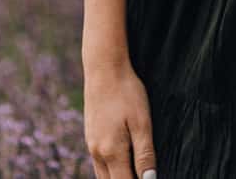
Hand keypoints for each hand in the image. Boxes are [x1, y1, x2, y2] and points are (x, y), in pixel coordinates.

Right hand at [83, 59, 158, 178]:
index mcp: (111, 152)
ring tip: (135, 172)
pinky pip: (100, 164)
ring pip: (103, 176)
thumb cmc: (127, 93)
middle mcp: (97, 152)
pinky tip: (124, 164)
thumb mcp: (142, 123)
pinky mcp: (90, 136)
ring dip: (118, 178)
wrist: (104, 68)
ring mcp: (91, 144)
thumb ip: (145, 155)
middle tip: (145, 177)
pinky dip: (112, 170)